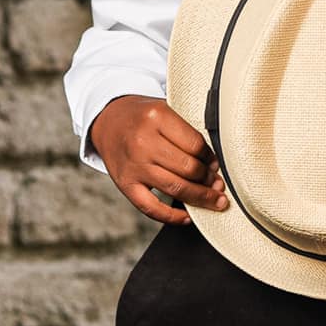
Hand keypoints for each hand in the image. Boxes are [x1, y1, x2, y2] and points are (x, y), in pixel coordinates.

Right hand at [89, 95, 229, 225]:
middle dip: (210, 180)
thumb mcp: (163, 109)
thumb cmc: (140, 117)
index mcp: (156, 117)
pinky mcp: (125, 184)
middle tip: (219, 184)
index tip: (216, 164)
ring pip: (176, 188)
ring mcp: (134, 165)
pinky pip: (151, 208)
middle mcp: (143, 141)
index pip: (195, 144)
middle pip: (188, 168)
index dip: (211, 158)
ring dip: (200, 198)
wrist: (107, 122)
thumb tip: (212, 161)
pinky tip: (187, 216)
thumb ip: (185, 129)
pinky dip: (172, 216)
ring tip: (214, 200)